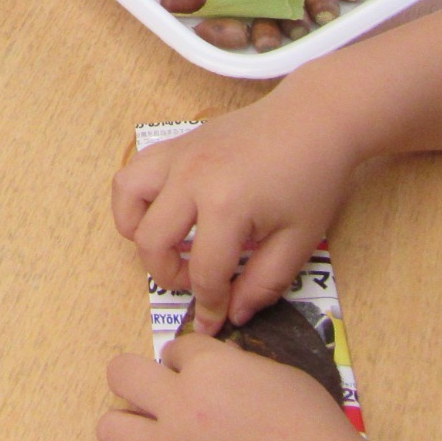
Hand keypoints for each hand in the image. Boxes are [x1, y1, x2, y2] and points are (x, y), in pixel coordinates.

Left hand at [99, 331, 384, 440]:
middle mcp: (180, 405)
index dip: (186, 360)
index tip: (196, 373)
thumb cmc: (316, 430)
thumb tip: (220, 370)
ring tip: (152, 434)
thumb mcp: (282, 378)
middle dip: (139, 379)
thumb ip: (239, 368)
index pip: (175, 347)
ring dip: (129, 425)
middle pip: (123, 373)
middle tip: (160, 395)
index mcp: (211, 368)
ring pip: (111, 427)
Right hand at [112, 96, 357, 333]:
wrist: (314, 119)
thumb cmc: (313, 178)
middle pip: (152, 242)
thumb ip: (264, 283)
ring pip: (127, 198)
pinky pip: (134, 170)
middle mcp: (190, 178)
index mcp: (225, 206)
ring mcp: (178, 155)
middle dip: (169, 275)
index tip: (215, 321)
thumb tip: (234, 313)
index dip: (211, 306)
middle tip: (197, 281)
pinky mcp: (176, 143)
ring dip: (138, 231)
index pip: (205, 273)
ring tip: (167, 244)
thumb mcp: (299, 240)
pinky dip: (135, 196)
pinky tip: (161, 211)